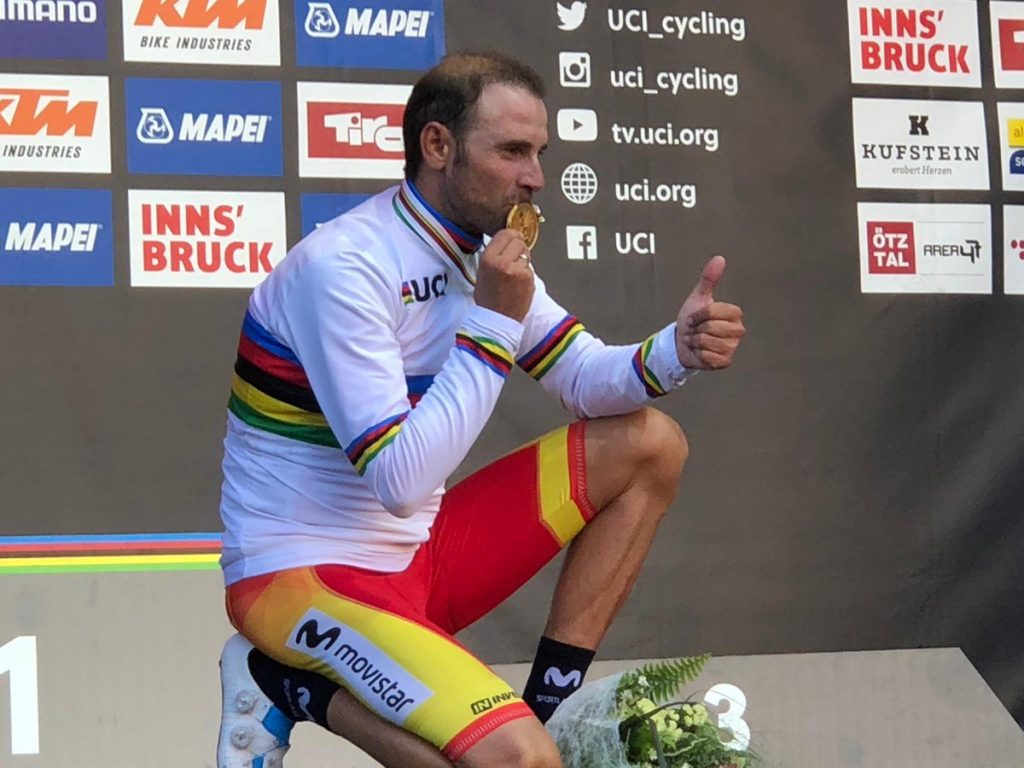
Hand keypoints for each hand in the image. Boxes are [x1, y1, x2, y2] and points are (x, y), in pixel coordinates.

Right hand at [474, 229, 534, 321]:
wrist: (496, 320)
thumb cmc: (488, 298)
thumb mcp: (482, 272)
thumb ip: (494, 255)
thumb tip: (507, 240)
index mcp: (488, 259)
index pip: (505, 234)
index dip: (510, 236)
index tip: (512, 239)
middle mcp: (503, 262)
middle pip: (519, 241)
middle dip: (518, 247)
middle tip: (513, 258)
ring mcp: (517, 271)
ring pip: (526, 254)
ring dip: (522, 261)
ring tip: (514, 275)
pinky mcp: (529, 279)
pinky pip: (530, 269)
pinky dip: (526, 274)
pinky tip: (518, 284)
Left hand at [675, 255, 744, 369]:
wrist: (681, 342)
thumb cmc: (692, 319)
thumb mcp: (698, 298)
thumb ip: (709, 279)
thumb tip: (719, 258)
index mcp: (734, 314)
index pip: (713, 312)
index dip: (698, 315)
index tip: (694, 317)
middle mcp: (738, 331)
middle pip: (710, 328)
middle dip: (695, 329)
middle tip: (694, 330)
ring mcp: (733, 347)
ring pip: (708, 343)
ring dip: (695, 342)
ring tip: (695, 340)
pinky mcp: (725, 362)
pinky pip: (709, 357)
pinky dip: (698, 355)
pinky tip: (698, 352)